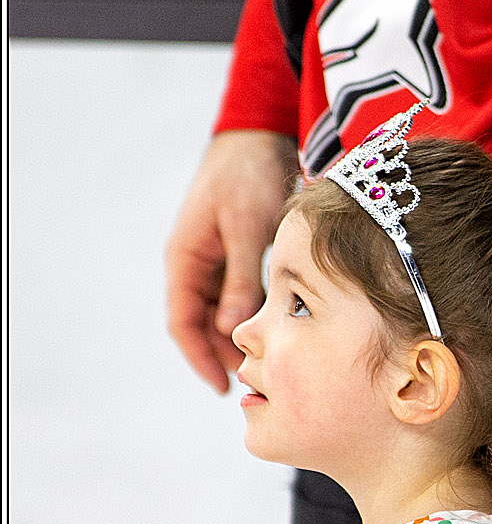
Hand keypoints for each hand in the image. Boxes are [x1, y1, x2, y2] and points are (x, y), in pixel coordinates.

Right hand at [165, 129, 298, 393]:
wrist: (260, 135)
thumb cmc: (249, 176)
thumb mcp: (247, 228)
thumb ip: (240, 279)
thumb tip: (230, 329)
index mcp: (185, 258)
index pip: (183, 323)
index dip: (200, 358)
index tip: (222, 387)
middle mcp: (195, 264)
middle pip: (203, 324)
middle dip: (222, 356)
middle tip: (254, 384)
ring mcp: (215, 260)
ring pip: (222, 314)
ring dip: (238, 340)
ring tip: (266, 366)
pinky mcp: (237, 255)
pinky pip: (240, 296)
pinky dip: (253, 317)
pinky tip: (275, 335)